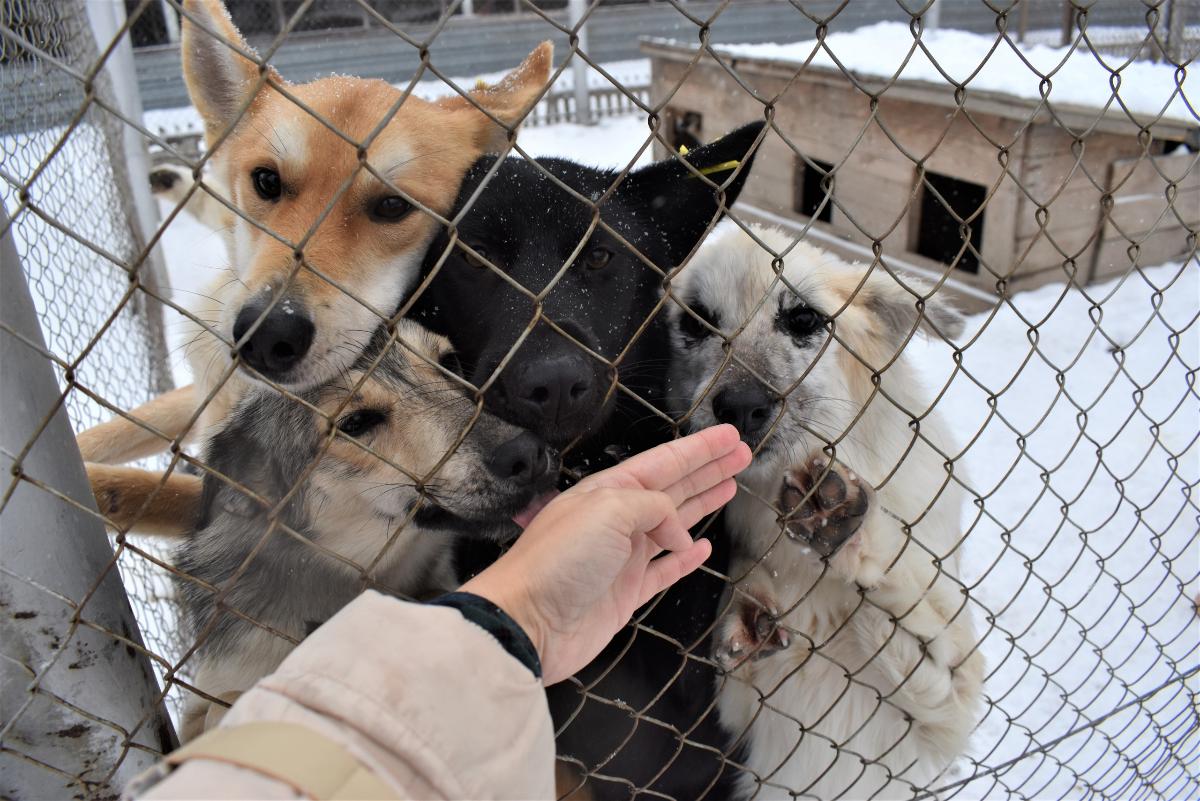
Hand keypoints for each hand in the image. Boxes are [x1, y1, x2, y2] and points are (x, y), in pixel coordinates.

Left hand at [460, 424, 751, 684]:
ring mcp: (622, 557)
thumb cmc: (559, 560)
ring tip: (731, 488)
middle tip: (742, 454)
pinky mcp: (625, 593)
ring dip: (701, 504)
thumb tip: (678, 533)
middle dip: (707, 469)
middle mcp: (617, 519)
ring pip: (673, 524)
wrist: (528, 622)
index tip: (731, 435)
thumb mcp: (608, 510)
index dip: (700, 449)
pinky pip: (663, 569)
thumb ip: (652, 507)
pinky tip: (702, 546)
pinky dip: (685, 558)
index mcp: (609, 491)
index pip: (664, 462)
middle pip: (673, 487)